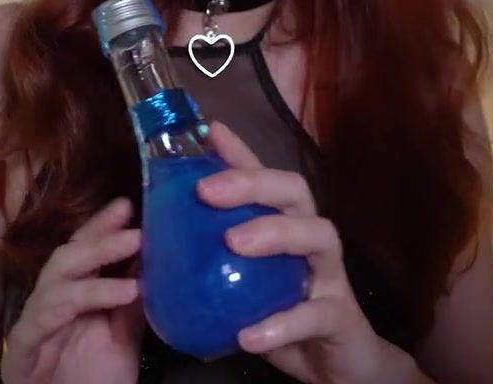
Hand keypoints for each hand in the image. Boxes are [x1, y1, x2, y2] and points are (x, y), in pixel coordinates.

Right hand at [0, 197, 145, 383]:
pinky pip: (42, 317)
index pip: (84, 250)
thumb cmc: (94, 379)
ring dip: (95, 264)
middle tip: (135, 230)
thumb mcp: (125, 334)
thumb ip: (134, 300)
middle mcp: (50, 301)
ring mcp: (33, 322)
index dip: (101, 225)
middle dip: (100, 237)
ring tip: (133, 260)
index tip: (127, 206)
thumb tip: (157, 259)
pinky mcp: (21, 348)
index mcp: (73, 295)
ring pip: (57, 279)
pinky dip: (77, 301)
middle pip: (69, 256)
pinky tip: (115, 294)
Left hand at [196, 122, 408, 383]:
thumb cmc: (283, 316)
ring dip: (275, 233)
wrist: (335, 366)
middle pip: (295, 192)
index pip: (265, 178)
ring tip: (234, 243)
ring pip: (318, 235)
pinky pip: (314, 315)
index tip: (208, 131)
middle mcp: (312, 239)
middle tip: (208, 190)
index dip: (240, 153)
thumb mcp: (244, 284)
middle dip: (253, 183)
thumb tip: (152, 244)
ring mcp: (331, 276)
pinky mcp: (341, 318)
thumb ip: (211, 261)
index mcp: (287, 226)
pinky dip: (281, 324)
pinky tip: (248, 334)